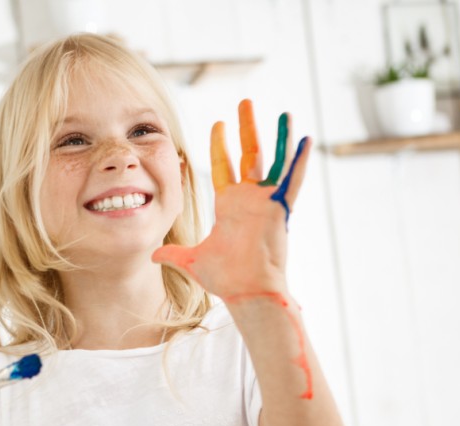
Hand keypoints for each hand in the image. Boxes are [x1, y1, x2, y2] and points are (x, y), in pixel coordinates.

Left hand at [152, 99, 310, 298]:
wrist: (246, 291)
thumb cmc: (226, 278)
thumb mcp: (192, 260)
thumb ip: (173, 254)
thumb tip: (153, 255)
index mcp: (229, 205)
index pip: (224, 166)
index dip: (221, 144)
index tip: (219, 123)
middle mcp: (248, 199)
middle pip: (248, 154)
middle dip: (246, 127)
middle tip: (245, 101)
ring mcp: (266, 202)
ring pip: (273, 161)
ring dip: (278, 137)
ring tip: (283, 113)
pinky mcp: (280, 209)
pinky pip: (292, 181)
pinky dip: (299, 161)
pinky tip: (306, 139)